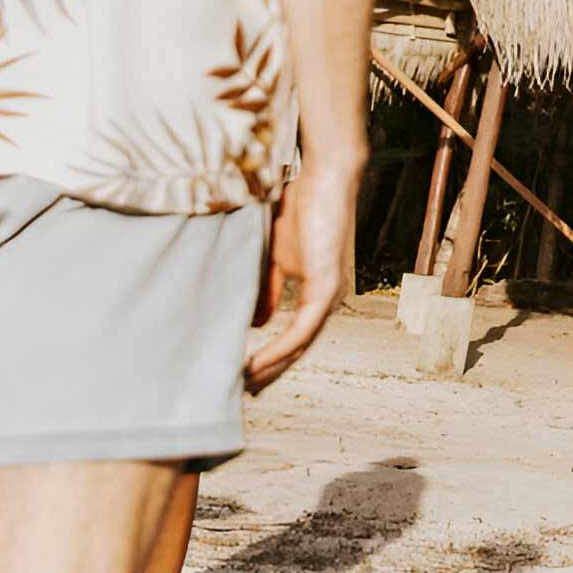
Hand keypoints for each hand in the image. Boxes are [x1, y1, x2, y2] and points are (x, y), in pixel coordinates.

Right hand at [247, 152, 361, 390]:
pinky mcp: (326, 285)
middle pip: (298, 351)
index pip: (294, 339)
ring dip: (272, 368)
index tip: (244, 379)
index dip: (271, 361)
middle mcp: (328, 301)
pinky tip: (259, 363)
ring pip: (301, 346)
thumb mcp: (277, 257)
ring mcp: (330, 295)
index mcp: (318, 295)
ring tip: (244, 385)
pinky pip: (304, 328)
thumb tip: (257, 324)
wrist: (324, 177)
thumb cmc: (302, 209)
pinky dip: (281, 349)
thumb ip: (269, 289)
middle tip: (242, 395)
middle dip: (270, 374)